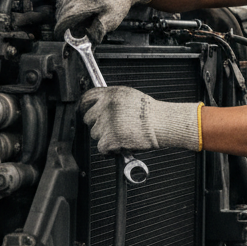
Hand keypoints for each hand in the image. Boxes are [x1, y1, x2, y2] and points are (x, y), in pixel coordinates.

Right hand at [54, 0, 153, 43]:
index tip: (60, 36)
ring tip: (80, 16)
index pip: (67, 17)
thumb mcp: (112, 20)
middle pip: (62, 12)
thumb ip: (97, 31)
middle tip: (76, 28)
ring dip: (64, 15)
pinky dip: (65, 6)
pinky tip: (78, 7)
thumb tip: (86, 42)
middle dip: (65, 23)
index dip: (61, 29)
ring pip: (59, 5)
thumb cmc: (117, 4)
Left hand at [78, 87, 198, 153]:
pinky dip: (110, 150)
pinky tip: (120, 145)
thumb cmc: (150, 112)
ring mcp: (107, 123)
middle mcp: (106, 107)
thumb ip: (112, 100)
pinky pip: (102, 148)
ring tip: (121, 135)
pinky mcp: (110, 138)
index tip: (86, 112)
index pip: (86, 98)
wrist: (162, 123)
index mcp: (110, 94)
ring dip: (105, 137)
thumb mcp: (129, 96)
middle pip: (89, 118)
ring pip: (95, 134)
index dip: (85, 107)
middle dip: (97, 124)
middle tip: (110, 128)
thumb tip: (98, 106)